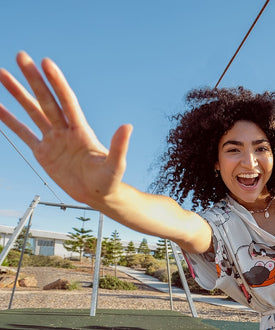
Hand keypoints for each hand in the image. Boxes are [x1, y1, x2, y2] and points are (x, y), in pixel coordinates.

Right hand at [0, 51, 130, 208]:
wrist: (98, 195)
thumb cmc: (109, 181)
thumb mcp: (116, 166)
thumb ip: (119, 147)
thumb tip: (128, 126)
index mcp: (82, 131)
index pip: (67, 102)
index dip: (58, 83)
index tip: (47, 63)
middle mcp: (66, 131)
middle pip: (47, 100)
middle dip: (35, 79)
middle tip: (22, 56)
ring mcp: (53, 140)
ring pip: (33, 112)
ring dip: (18, 93)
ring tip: (2, 73)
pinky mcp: (43, 153)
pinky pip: (23, 134)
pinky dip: (9, 121)